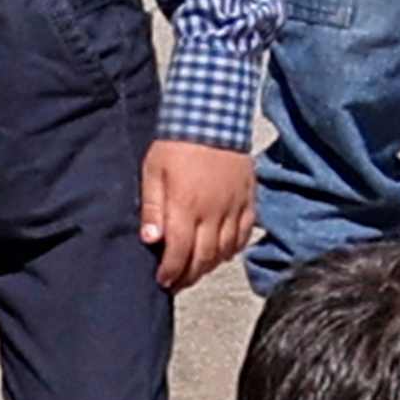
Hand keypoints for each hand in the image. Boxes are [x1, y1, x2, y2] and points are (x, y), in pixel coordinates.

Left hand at [140, 138, 256, 291]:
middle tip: (177, 283)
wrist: (213, 117)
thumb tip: (150, 240)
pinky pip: (244, 235)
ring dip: (209, 266)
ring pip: (224, 252)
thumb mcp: (153, 171)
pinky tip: (220, 252)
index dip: (171, 272)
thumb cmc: (177, 142)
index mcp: (187, 207)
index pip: (179, 253)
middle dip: (188, 276)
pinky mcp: (249, 201)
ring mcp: (234, 208)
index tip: (163, 282)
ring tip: (195, 270)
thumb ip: (152, 208)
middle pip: (203, 259)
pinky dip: (232, 250)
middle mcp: (213, 213)